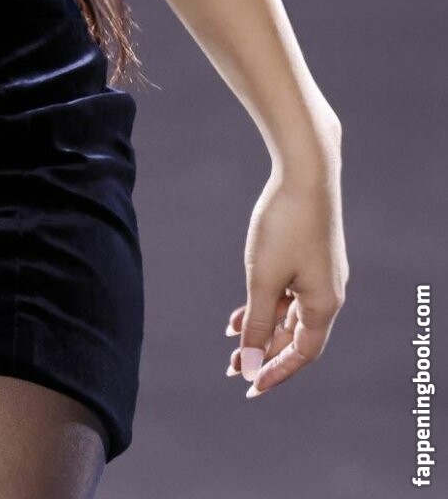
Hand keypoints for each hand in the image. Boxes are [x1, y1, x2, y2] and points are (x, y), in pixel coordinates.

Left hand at [225, 137, 347, 400]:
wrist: (306, 170)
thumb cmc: (285, 224)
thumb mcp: (263, 277)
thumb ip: (255, 322)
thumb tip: (247, 363)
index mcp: (324, 304)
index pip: (301, 353)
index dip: (275, 372)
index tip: (249, 387)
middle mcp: (328, 292)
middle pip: (295, 335)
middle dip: (263, 351)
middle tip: (231, 368)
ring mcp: (321, 272)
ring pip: (289, 312)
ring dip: (261, 325)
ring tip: (229, 336)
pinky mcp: (311, 253)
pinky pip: (289, 290)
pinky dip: (266, 301)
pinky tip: (241, 306)